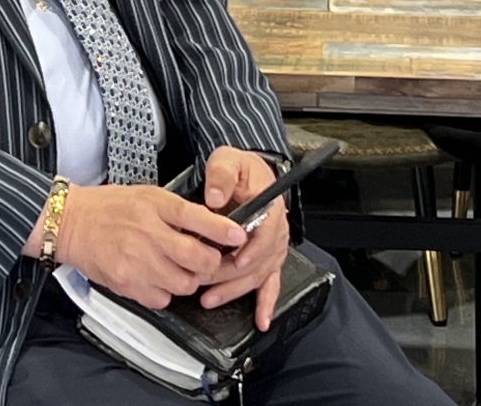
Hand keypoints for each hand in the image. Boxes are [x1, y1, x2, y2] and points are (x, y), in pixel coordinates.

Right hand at [48, 183, 246, 310]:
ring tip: (179, 267)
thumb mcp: (146, 195)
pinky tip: (156, 277)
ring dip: (189, 279)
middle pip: (197, 258)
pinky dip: (165, 291)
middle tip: (209, 259)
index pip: (197, 218)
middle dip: (210, 263)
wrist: (72, 223)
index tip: (239, 235)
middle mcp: (148, 233)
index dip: (222, 230)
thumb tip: (209, 226)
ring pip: (184, 284)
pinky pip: (162, 298)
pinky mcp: (128, 284)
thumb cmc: (110, 207)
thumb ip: (176, 211)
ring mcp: (138, 262)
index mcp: (155, 205)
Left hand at [198, 148, 289, 331]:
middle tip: (205, 281)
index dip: (251, 248)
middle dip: (231, 274)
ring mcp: (272, 247)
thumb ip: (221, 175)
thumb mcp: (227, 160)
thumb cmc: (240, 169)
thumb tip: (215, 198)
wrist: (248, 173)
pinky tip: (261, 320)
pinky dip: (266, 302)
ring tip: (211, 298)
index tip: (234, 259)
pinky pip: (270, 283)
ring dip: (235, 290)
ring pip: (258, 275)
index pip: (265, 232)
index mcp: (269, 206)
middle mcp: (275, 230)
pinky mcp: (268, 258)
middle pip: (258, 259)